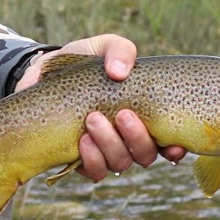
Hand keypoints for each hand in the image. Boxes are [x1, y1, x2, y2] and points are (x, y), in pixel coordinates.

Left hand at [16, 34, 185, 181]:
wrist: (42, 73)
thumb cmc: (82, 62)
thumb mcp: (102, 47)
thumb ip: (119, 50)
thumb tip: (120, 73)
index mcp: (143, 116)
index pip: (169, 142)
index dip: (176, 149)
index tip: (172, 143)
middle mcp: (127, 139)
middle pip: (145, 155)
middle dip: (136, 138)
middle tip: (121, 114)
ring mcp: (104, 151)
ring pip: (119, 164)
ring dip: (110, 145)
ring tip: (93, 120)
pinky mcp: (79, 159)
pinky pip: (93, 172)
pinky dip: (91, 159)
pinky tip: (82, 140)